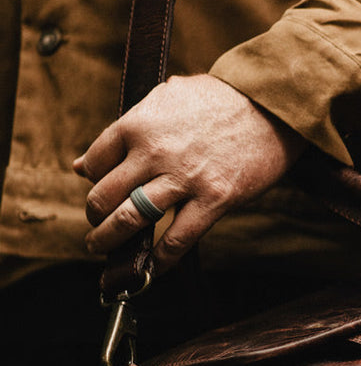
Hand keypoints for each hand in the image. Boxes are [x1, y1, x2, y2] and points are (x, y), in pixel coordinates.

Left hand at [75, 74, 305, 273]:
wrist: (270, 107)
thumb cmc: (220, 100)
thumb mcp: (166, 98)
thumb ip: (128, 127)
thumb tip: (86, 162)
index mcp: (138, 124)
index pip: (96, 162)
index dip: (92, 181)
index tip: (98, 191)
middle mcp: (154, 153)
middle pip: (105, 195)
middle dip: (95, 217)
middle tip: (96, 226)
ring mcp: (184, 179)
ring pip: (131, 219)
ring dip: (110, 239)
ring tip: (103, 248)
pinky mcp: (214, 200)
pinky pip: (177, 239)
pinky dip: (160, 259)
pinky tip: (152, 267)